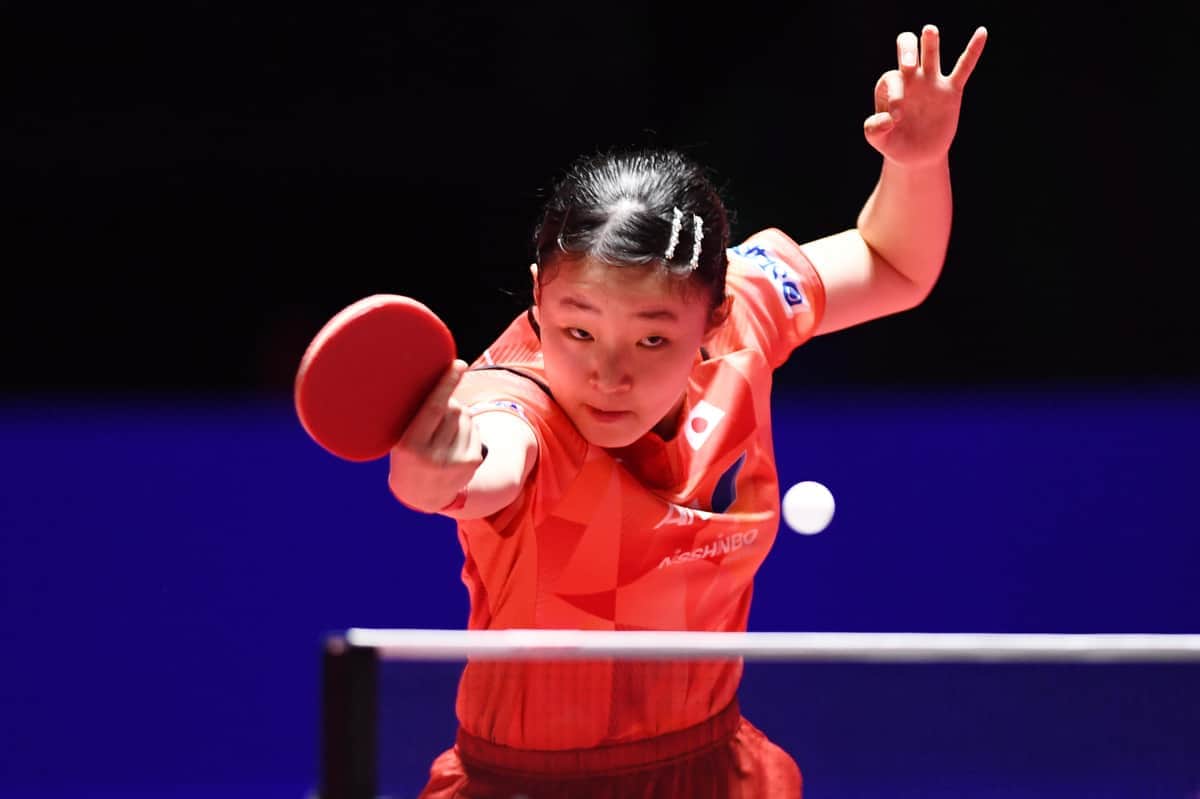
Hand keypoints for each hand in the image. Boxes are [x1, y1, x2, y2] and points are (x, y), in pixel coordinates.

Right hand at [387, 359, 485, 512]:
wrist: (421, 495)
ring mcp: (456, 461)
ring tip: (442, 432)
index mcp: (411, 446)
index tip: (458, 364)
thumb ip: (415, 415)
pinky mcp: (472, 462)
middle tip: (436, 413)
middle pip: (453, 409)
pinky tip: (453, 441)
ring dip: (458, 415)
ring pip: (466, 416)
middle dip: (448, 402)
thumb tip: (437, 378)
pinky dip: (466, 427)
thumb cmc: (407, 457)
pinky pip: (475, 428)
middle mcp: (434, 456)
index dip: (446, 383)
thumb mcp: (400, 438)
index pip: (434, 408)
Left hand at [864, 24, 987, 166]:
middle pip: (908, 50)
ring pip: (932, 54)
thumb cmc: (894, 143)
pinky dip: (973, 50)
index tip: (897, 117)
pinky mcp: (951, 90)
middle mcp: (910, 77)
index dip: (895, 94)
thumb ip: (873, 129)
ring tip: (929, 30)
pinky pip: (964, 67)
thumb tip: (887, 120)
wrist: (917, 156)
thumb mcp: (878, 139)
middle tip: (911, 65)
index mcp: (890, 85)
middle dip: (908, 52)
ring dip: (930, 42)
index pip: (893, 78)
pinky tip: (981, 32)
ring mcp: (932, 82)